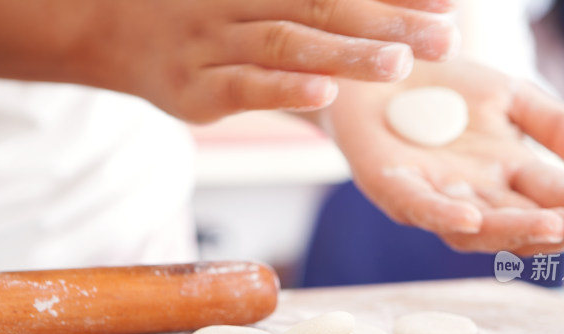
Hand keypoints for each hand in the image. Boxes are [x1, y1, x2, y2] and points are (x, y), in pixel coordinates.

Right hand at [0, 0, 457, 123]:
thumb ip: (309, 10)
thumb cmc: (204, 21)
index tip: (449, 5)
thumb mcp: (254, 2)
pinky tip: (324, 94)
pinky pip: (243, 87)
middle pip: (325, 8)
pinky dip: (283, 89)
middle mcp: (244, 4)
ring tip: (400, 63)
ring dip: (346, 54)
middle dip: (389, 23)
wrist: (115, 29)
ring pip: (288, 44)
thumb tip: (376, 22)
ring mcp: (216, 42)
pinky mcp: (194, 89)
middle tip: (444, 38)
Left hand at [320, 58, 563, 254]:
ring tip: (554, 225)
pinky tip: (470, 217)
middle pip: (522, 220)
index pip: (554, 195)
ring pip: (477, 226)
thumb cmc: (445, 88)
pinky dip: (444, 215)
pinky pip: (421, 208)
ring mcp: (435, 196)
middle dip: (563, 225)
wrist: (385, 65)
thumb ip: (555, 125)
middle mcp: (475, 194)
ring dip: (514, 228)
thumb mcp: (510, 97)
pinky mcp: (394, 187)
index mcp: (506, 174)